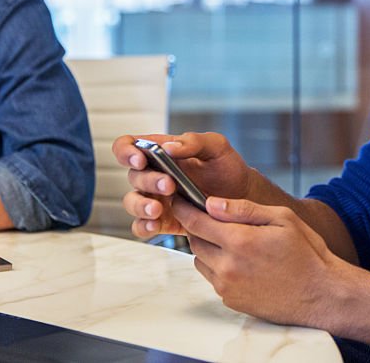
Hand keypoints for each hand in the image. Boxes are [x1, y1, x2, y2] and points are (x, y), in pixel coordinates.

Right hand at [112, 131, 252, 237]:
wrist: (242, 197)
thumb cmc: (227, 168)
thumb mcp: (216, 146)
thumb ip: (194, 141)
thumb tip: (169, 147)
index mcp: (161, 152)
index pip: (129, 145)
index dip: (126, 151)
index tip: (140, 159)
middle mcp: (154, 174)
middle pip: (133, 175)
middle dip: (149, 180)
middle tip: (169, 184)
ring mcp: (156, 198)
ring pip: (132, 202)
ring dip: (141, 205)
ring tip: (157, 209)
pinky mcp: (162, 221)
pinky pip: (141, 226)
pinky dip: (143, 226)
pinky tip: (155, 225)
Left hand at [174, 196, 350, 327]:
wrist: (321, 293)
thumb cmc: (307, 253)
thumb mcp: (282, 219)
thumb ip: (243, 209)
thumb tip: (212, 203)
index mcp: (239, 241)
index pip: (195, 221)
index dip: (184, 208)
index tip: (179, 199)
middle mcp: (227, 266)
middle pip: (193, 240)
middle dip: (198, 226)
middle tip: (213, 218)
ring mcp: (227, 286)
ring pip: (199, 260)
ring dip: (207, 247)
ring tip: (233, 241)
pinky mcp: (231, 300)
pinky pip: (212, 278)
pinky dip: (218, 266)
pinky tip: (242, 262)